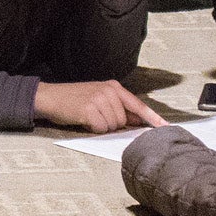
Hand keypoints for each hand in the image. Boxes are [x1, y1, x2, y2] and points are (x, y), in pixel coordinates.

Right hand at [35, 79, 165, 134]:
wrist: (50, 97)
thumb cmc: (74, 100)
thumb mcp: (99, 98)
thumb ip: (119, 108)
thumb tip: (138, 120)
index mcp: (113, 86)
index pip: (138, 104)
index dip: (152, 118)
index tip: (164, 127)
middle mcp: (109, 90)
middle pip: (124, 120)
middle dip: (112, 123)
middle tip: (95, 116)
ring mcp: (99, 99)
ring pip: (113, 125)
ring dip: (101, 126)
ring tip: (88, 116)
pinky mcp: (89, 109)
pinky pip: (101, 128)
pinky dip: (93, 128)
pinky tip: (83, 120)